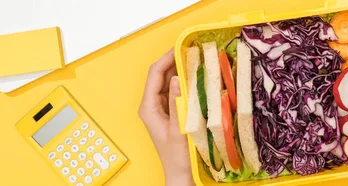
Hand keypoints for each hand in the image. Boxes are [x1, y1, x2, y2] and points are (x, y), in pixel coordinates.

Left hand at [138, 48, 193, 185]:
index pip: (155, 74)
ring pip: (170, 83)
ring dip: (183, 72)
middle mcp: (152, 106)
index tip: (181, 47)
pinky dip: (187, 85)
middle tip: (194, 52)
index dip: (167, 58)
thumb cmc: (178, 158)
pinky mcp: (171, 114)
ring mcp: (162, 110)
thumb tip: (178, 78)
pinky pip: (177, 93)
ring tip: (198, 62)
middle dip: (176, 62)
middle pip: (162, 76)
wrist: (182, 176)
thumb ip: (177, 103)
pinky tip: (199, 81)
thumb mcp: (178, 129)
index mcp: (148, 107)